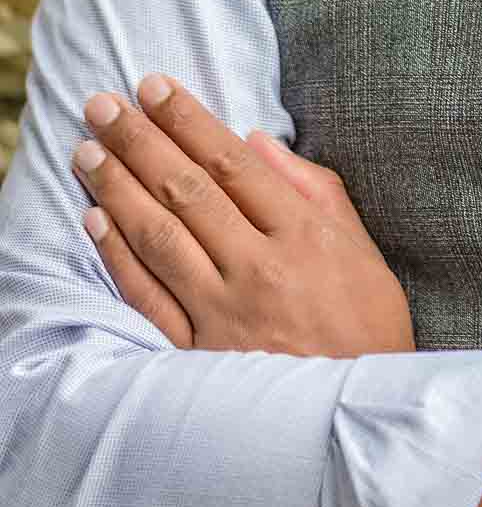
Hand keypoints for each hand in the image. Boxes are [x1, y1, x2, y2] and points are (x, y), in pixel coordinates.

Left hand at [71, 74, 414, 355]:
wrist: (360, 420)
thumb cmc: (368, 328)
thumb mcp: (363, 250)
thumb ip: (314, 191)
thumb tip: (257, 144)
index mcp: (304, 234)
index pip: (232, 163)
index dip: (189, 120)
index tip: (154, 86)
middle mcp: (259, 267)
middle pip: (187, 190)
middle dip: (140, 140)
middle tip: (102, 105)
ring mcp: (224, 313)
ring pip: (159, 236)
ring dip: (118, 187)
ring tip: (88, 150)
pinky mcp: (199, 354)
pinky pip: (149, 298)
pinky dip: (119, 257)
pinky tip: (96, 221)